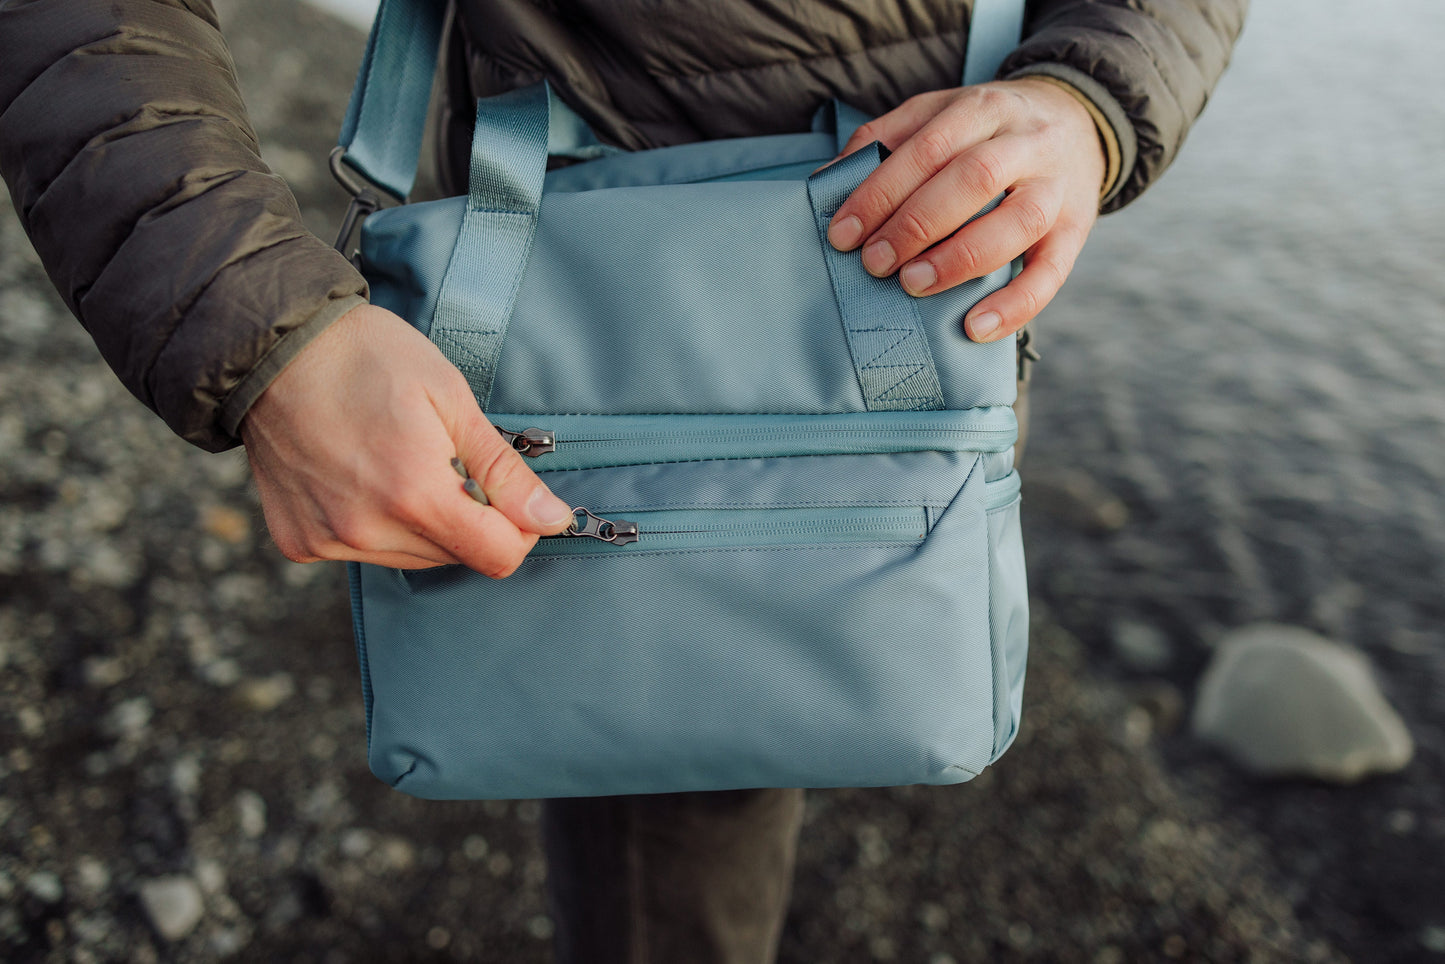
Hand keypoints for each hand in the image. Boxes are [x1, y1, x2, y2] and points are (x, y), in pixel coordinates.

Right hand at [239, 303, 574, 576]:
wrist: (271, 347)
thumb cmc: (365, 358)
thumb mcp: (451, 399)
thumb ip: (503, 471)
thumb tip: (552, 520)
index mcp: (414, 494)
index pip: (499, 556)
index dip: (518, 527)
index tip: (508, 493)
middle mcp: (368, 531)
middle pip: (458, 557)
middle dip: (469, 517)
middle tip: (443, 458)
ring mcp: (330, 541)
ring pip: (415, 559)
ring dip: (426, 523)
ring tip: (400, 461)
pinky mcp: (302, 542)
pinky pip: (367, 553)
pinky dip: (379, 524)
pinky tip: (363, 476)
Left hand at [825, 77, 1105, 341]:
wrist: (1080, 121)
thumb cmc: (990, 131)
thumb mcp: (942, 113)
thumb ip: (889, 137)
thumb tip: (830, 181)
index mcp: (985, 108)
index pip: (929, 148)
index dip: (882, 193)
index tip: (843, 234)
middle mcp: (1027, 142)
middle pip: (974, 178)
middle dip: (915, 224)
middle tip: (874, 263)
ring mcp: (1057, 187)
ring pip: (1018, 220)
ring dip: (960, 258)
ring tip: (913, 285)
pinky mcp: (1077, 230)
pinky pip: (1052, 273)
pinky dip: (1015, 305)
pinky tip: (975, 328)